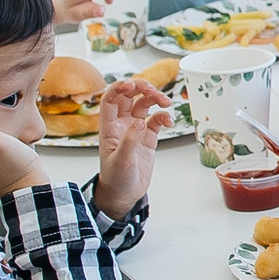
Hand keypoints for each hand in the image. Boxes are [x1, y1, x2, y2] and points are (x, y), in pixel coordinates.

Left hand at [93, 78, 169, 217]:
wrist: (124, 194)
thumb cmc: (116, 179)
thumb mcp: (120, 161)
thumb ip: (129, 141)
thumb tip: (140, 122)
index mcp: (109, 127)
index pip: (110, 100)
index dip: (119, 88)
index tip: (132, 85)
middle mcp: (121, 124)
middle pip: (129, 97)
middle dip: (141, 88)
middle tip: (154, 91)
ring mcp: (135, 130)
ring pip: (144, 105)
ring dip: (155, 100)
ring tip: (167, 103)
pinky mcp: (148, 138)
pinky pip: (156, 121)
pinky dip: (164, 117)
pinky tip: (169, 121)